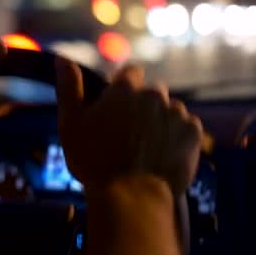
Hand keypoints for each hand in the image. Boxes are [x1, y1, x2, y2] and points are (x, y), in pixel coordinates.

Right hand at [55, 58, 201, 194]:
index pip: (130, 72)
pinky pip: (187, 127)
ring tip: (149, 147)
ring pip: (170, 110)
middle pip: (153, 92)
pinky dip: (178, 137)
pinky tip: (164, 154)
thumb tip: (61, 57)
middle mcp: (154, 94)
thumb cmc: (93, 160)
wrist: (130, 196)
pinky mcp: (194, 133)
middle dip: (144, 106)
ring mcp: (176, 113)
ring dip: (162, 121)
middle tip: (131, 133)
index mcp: (125, 88)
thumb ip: (69, 87)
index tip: (117, 108)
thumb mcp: (70, 123)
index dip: (124, 88)